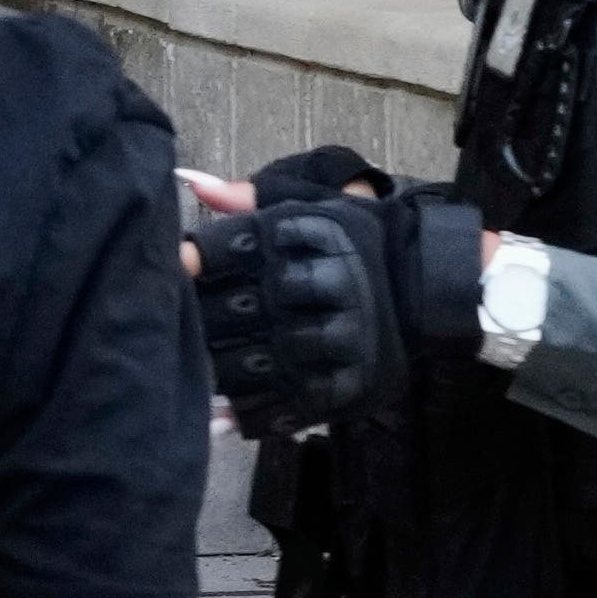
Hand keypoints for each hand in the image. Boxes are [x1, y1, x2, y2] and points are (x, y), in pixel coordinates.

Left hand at [191, 187, 487, 436]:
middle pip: (231, 311)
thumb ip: (249, 197)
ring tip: (189, 370)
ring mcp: (337, 340)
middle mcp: (322, 287)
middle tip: (169, 327)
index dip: (192, 263)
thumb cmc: (356, 240)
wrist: (427, 284)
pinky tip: (220, 412)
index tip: (172, 272)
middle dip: (195, 322)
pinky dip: (246, 413)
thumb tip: (192, 184)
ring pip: (250, 364)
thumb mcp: (312, 203)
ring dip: (211, 372)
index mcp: (306, 237)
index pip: (228, 249)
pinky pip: (285, 408)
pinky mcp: (348, 385)